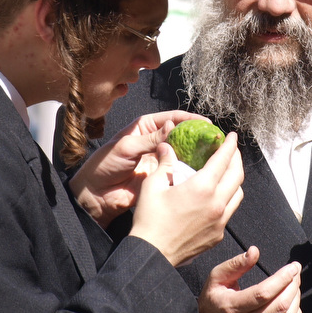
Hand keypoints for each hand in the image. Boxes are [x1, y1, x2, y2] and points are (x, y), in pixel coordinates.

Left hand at [70, 111, 209, 227]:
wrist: (96, 194)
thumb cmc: (105, 165)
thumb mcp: (127, 147)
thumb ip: (151, 138)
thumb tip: (173, 126)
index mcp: (145, 127)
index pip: (172, 118)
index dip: (190, 119)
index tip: (206, 123)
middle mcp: (155, 141)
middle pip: (181, 135)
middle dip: (197, 136)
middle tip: (214, 139)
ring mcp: (160, 159)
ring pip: (183, 153)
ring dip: (197, 153)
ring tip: (214, 154)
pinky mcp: (161, 176)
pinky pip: (179, 171)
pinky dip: (190, 170)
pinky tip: (202, 170)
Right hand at [129, 132, 243, 267]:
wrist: (153, 253)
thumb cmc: (150, 220)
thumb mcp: (153, 185)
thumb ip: (165, 163)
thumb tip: (167, 147)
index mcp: (202, 188)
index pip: (223, 159)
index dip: (230, 145)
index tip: (231, 136)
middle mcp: (217, 203)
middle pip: (237, 175)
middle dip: (236, 159)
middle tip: (230, 151)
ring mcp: (220, 221)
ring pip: (238, 194)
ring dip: (234, 180)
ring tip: (225, 172)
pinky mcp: (218, 234)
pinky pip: (229, 212)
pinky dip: (227, 199)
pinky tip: (216, 197)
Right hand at [192, 247, 301, 312]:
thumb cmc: (213, 303)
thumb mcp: (216, 279)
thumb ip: (235, 264)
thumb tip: (255, 251)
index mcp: (231, 308)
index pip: (264, 293)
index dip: (283, 278)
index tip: (293, 266)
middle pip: (279, 306)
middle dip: (293, 285)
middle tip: (296, 273)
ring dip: (296, 300)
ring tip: (295, 286)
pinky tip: (294, 306)